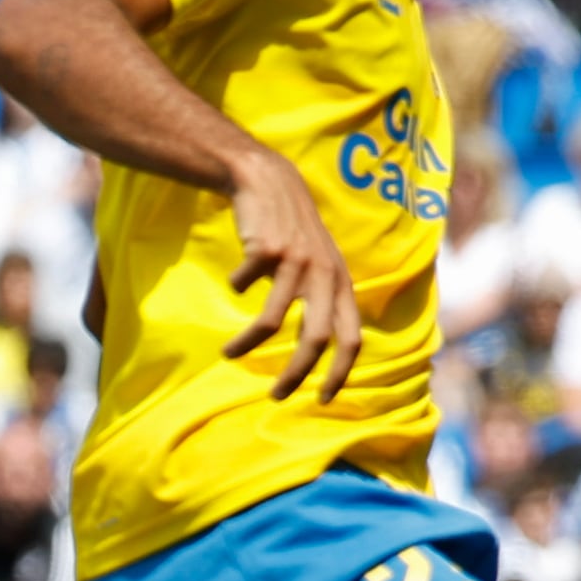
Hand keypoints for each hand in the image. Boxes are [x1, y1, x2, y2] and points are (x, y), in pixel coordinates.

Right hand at [218, 148, 361, 404]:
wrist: (268, 181)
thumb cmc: (292, 231)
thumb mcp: (321, 264)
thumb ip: (325, 299)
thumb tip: (317, 349)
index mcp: (342, 284)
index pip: (353, 339)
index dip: (340, 373)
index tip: (322, 399)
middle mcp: (325, 275)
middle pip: (315, 339)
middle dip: (296, 374)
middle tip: (276, 396)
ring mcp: (297, 262)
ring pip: (271, 321)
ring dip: (247, 344)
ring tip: (228, 354)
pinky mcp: (268, 249)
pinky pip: (244, 284)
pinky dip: (236, 286)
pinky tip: (234, 282)